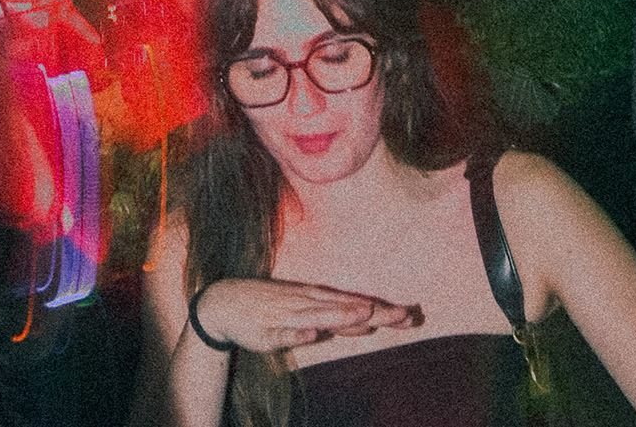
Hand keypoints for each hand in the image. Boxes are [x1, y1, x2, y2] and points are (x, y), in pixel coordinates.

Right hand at [191, 278, 417, 354]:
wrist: (224, 303)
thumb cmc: (271, 307)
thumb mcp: (307, 311)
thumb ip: (335, 318)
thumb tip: (365, 320)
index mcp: (319, 300)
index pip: (356, 305)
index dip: (383, 310)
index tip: (411, 315)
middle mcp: (308, 304)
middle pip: (346, 309)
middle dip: (375, 312)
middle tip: (405, 314)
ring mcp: (288, 315)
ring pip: (319, 317)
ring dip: (341, 316)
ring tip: (364, 315)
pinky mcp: (268, 330)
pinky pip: (285, 333)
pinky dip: (299, 334)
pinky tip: (312, 335)